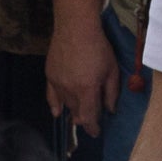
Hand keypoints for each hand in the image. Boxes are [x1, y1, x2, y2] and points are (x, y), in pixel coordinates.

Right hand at [44, 16, 118, 130]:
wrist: (75, 28)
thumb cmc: (98, 47)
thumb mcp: (111, 70)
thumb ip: (111, 93)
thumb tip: (110, 110)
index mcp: (87, 90)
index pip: (88, 117)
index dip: (92, 127)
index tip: (96, 132)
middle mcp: (69, 90)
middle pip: (76, 112)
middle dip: (84, 119)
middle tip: (90, 120)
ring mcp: (57, 83)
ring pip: (65, 104)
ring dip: (73, 110)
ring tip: (78, 113)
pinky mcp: (50, 76)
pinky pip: (51, 96)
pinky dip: (55, 105)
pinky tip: (57, 112)